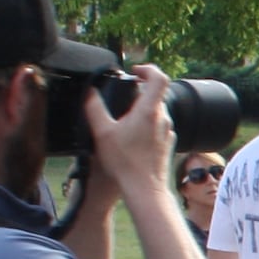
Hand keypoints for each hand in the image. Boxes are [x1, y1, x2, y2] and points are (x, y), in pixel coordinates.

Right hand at [86, 64, 172, 186]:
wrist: (144, 188)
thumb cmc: (124, 162)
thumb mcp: (101, 132)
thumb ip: (94, 107)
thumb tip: (90, 91)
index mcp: (149, 111)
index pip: (159, 78)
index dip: (147, 69)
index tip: (134, 72)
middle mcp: (163, 119)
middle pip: (155, 94)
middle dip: (138, 91)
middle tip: (120, 97)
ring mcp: (168, 131)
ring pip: (156, 111)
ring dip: (141, 109)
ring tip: (122, 120)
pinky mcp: (168, 143)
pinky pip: (157, 126)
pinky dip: (145, 124)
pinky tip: (131, 137)